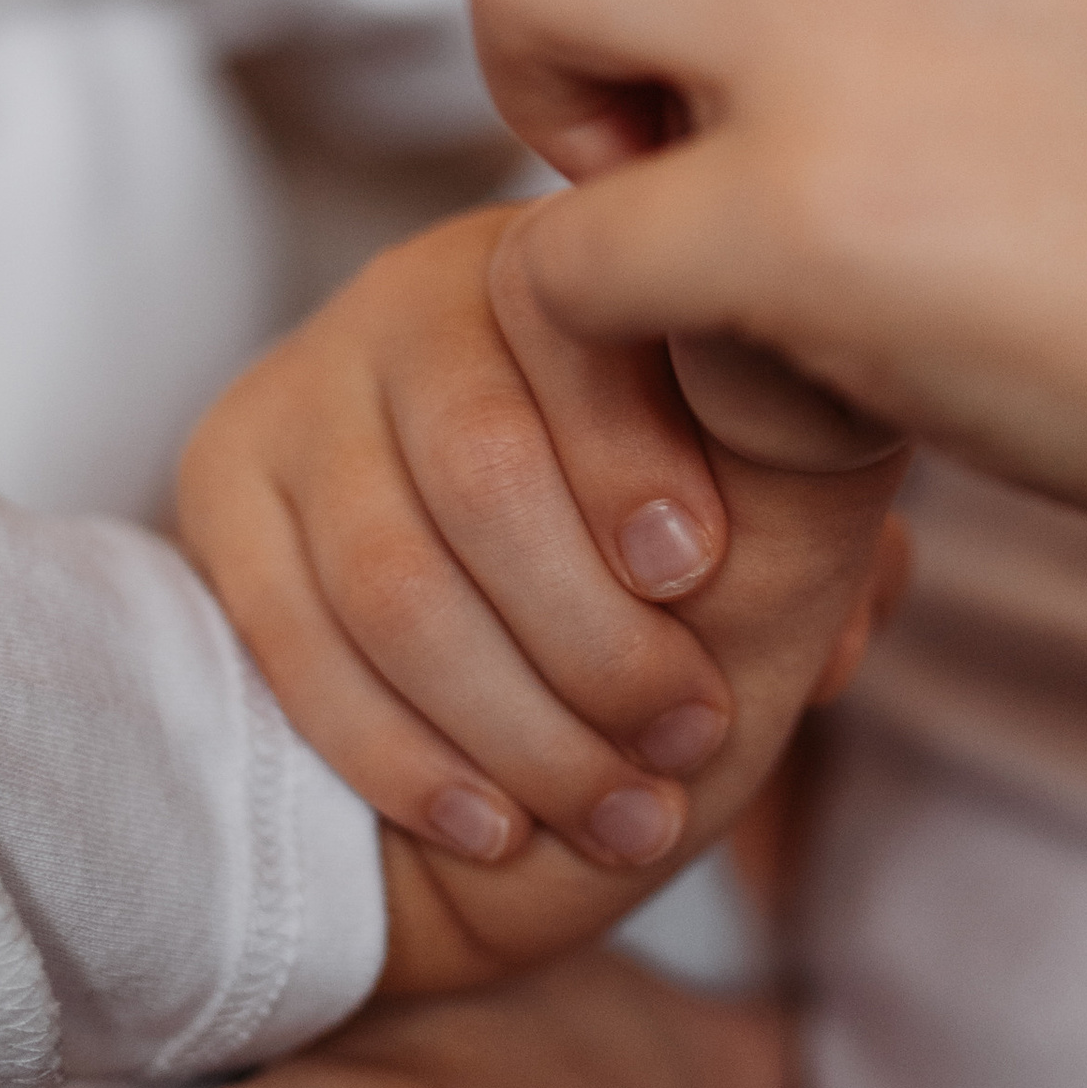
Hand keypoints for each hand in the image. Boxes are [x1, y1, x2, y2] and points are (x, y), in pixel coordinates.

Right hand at [178, 210, 905, 998]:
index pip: (574, 330)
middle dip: (592, 634)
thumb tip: (866, 587)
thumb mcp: (762, 506)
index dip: (631, 453)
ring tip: (617, 813)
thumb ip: (811, 518)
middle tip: (683, 742)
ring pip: (390, 575)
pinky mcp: (220, 488)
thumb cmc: (667, 544)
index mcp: (554, 266)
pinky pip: (294, 639)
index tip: (697, 575)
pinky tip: (493, 822)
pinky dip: (400, 752)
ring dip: (515, 721)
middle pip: (479, 469)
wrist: (490, 593)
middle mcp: (408, 298)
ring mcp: (298, 388)